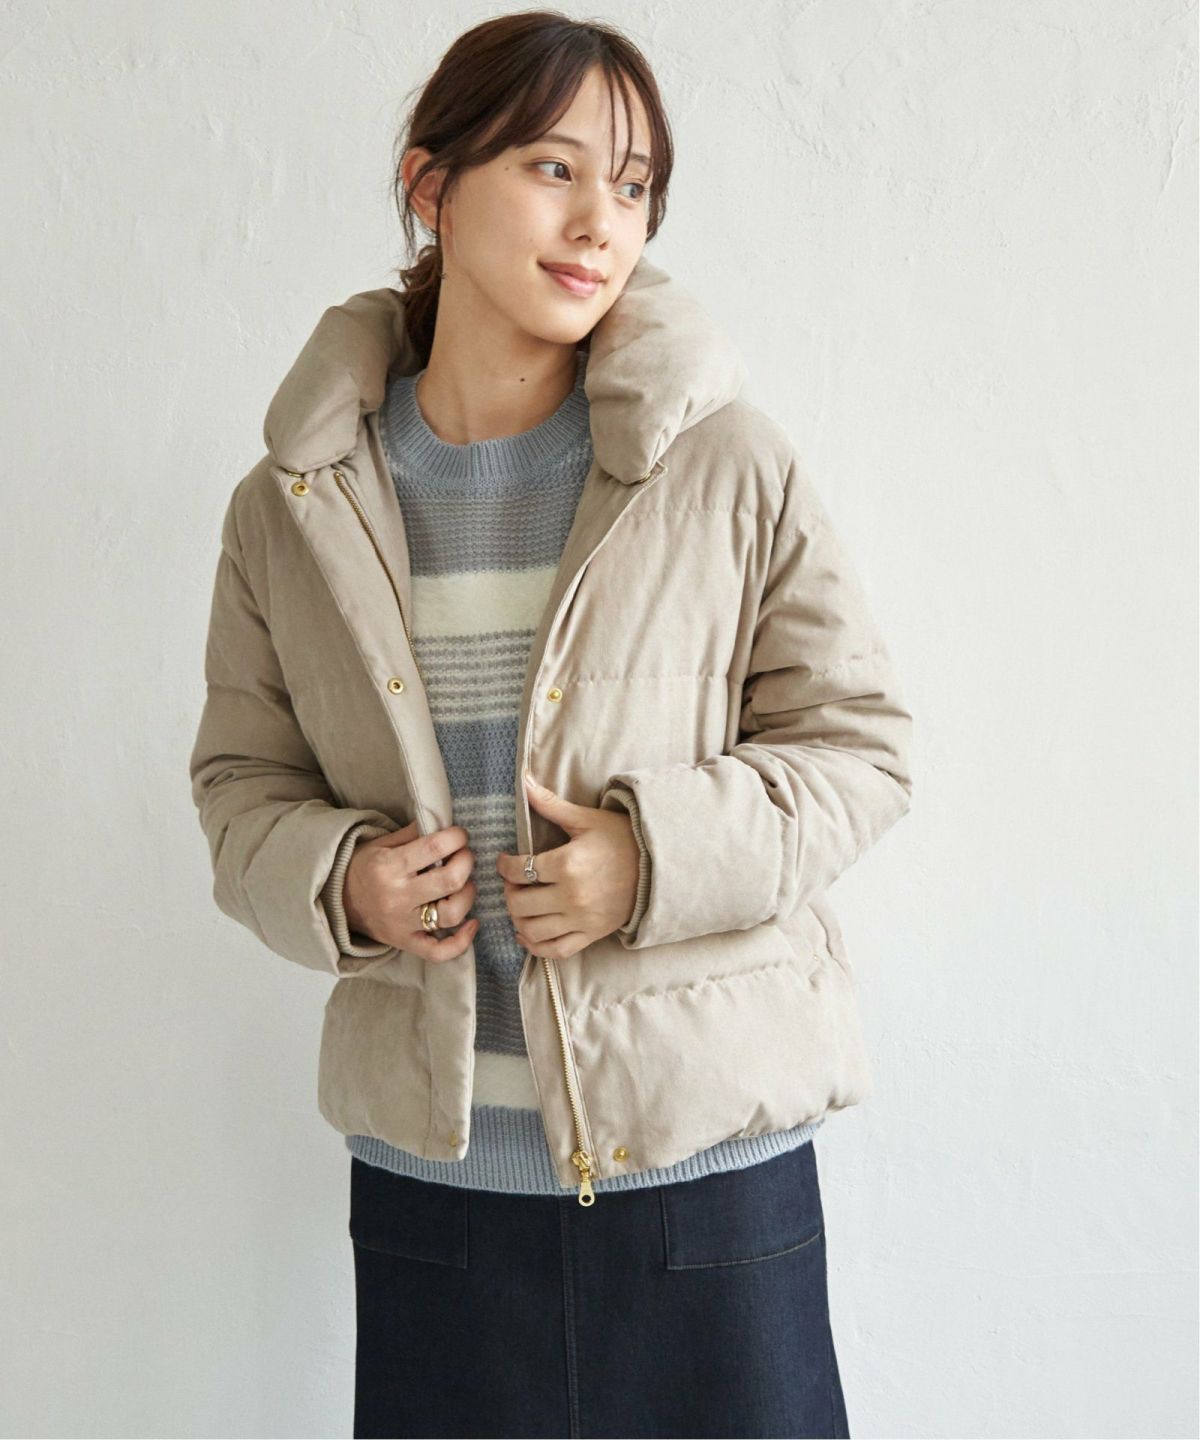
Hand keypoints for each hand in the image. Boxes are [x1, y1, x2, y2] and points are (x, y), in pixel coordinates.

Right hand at [344, 820, 477, 962]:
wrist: (335, 902)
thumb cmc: (361, 868)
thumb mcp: (381, 843)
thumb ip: (413, 833)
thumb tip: (443, 823)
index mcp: (390, 866)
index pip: (435, 848)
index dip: (457, 838)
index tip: (459, 835)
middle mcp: (397, 897)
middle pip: (450, 880)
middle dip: (466, 862)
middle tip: (464, 856)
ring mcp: (402, 924)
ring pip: (451, 915)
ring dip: (468, 895)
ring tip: (465, 884)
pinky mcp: (405, 943)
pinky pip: (438, 952)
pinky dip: (461, 942)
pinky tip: (472, 924)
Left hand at [495, 770, 639, 960]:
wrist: (658, 865)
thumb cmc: (620, 838)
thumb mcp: (585, 819)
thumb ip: (550, 804)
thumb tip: (523, 779)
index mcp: (567, 864)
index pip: (519, 870)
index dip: (504, 866)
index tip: (504, 861)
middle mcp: (572, 896)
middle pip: (520, 904)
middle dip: (509, 893)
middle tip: (513, 883)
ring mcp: (582, 920)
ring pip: (533, 930)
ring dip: (518, 919)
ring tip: (520, 906)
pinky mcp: (591, 935)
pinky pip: (555, 950)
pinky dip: (535, 946)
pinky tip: (528, 933)